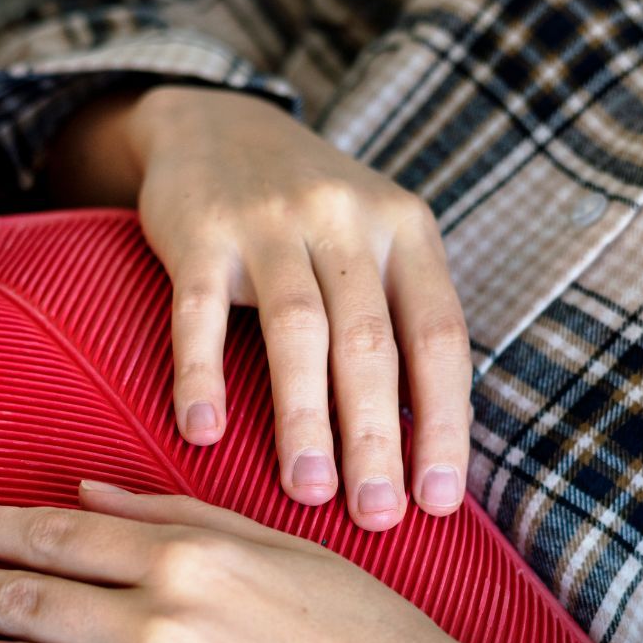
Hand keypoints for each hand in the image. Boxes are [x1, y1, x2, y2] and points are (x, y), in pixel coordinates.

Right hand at [44, 87, 472, 531]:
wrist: (216, 124)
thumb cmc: (311, 214)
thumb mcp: (375, 242)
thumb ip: (401, 322)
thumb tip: (428, 453)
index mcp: (405, 230)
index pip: (439, 336)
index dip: (443, 422)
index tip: (439, 500)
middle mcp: (345, 220)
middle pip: (370, 342)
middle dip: (376, 439)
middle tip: (376, 517)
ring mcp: (269, 221)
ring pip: (297, 330)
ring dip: (303, 418)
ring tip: (309, 491)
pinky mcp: (199, 232)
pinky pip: (199, 313)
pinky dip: (202, 376)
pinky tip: (204, 435)